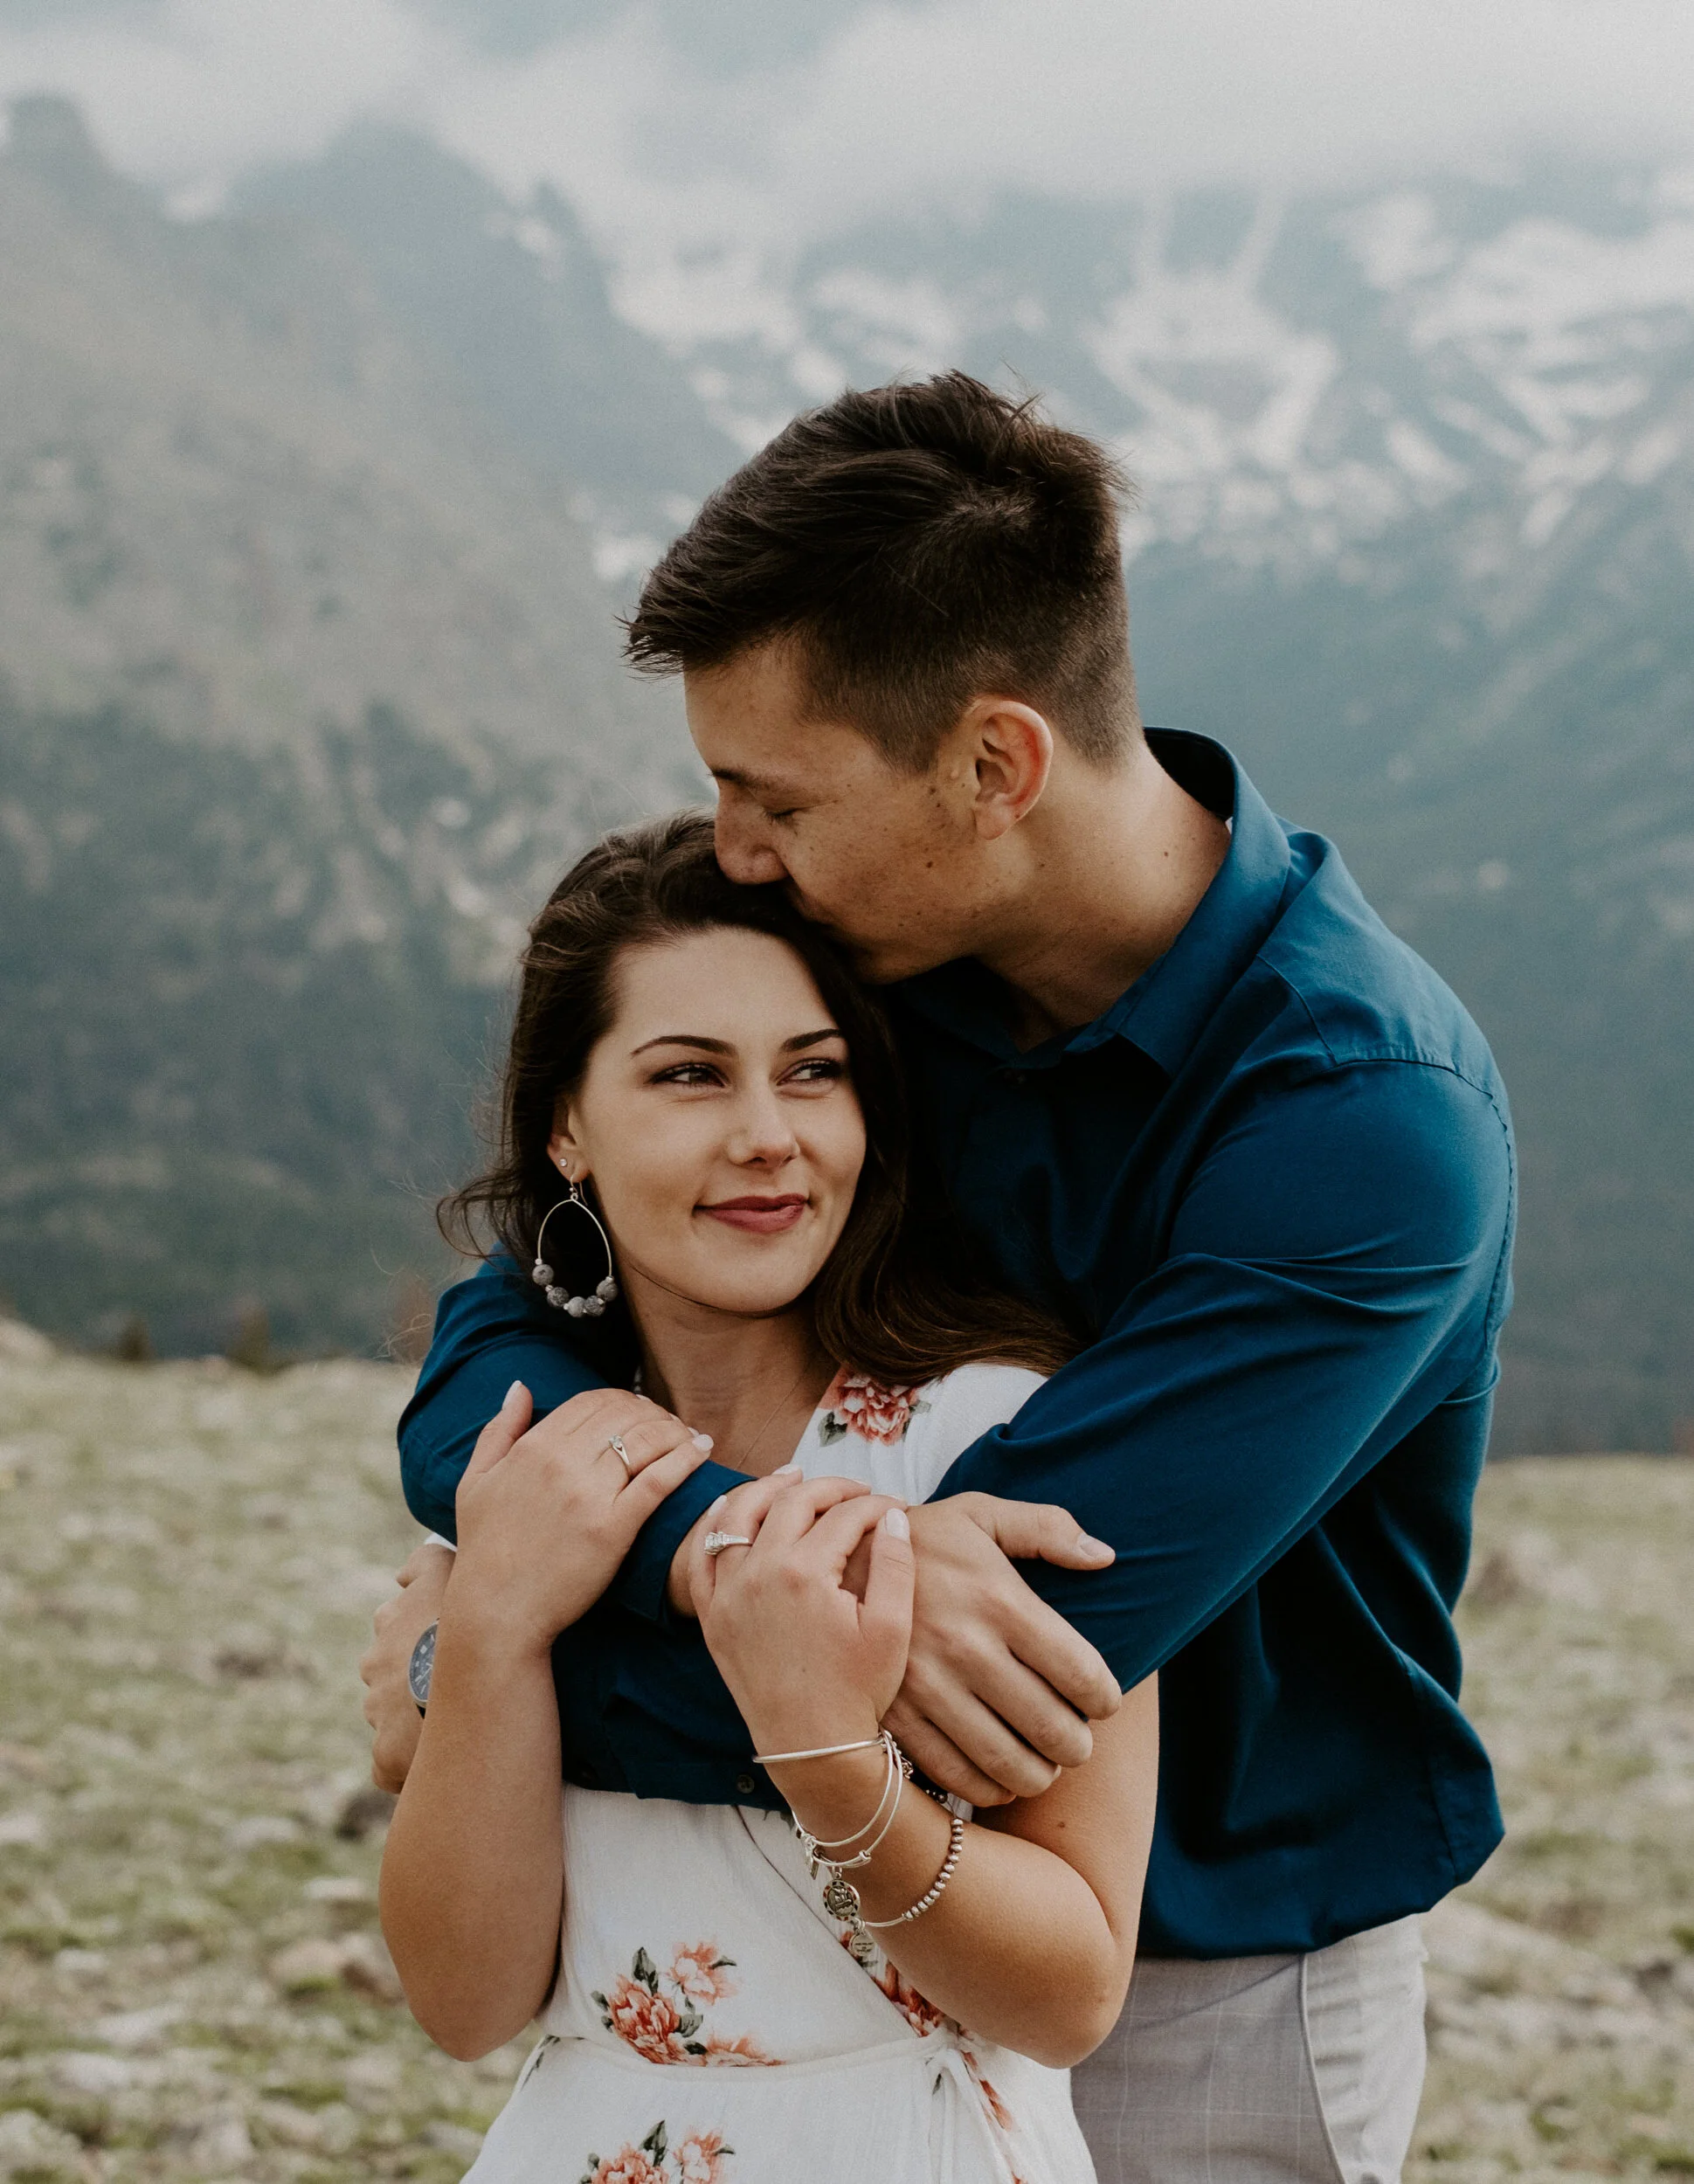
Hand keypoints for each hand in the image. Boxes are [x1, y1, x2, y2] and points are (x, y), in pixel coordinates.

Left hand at [361, 1539, 452, 1792]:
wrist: (480, 1658)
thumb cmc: (469, 1608)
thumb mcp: (446, 1566)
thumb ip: (422, 1562)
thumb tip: (401, 1575)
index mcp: (389, 1622)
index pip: (394, 1631)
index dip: (420, 1642)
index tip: (445, 1652)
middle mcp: (375, 1664)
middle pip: (388, 1677)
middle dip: (412, 1683)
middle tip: (453, 1690)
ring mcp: (379, 1709)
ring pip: (389, 1719)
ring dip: (413, 1723)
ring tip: (455, 1727)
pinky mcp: (387, 1753)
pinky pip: (388, 1768)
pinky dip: (406, 1768)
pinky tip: (438, 1762)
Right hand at [450, 1383, 712, 1658]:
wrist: (497, 1611)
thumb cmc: (485, 1549)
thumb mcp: (475, 1481)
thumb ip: (499, 1430)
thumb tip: (520, 1387)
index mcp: (533, 1447)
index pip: (591, 1401)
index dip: (622, 1399)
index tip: (638, 1411)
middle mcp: (562, 1462)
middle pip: (624, 1414)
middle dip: (652, 1412)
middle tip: (669, 1424)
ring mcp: (589, 1495)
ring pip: (646, 1440)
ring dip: (674, 1430)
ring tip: (688, 1437)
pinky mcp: (614, 1528)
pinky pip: (659, 1480)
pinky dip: (686, 1458)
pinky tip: (702, 1449)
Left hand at [690, 1473, 912, 1756]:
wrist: (811, 1748)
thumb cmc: (857, 1691)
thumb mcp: (892, 1629)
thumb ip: (896, 1564)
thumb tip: (894, 1515)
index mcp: (806, 1573)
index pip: (845, 1515)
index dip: (876, 1505)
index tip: (895, 1508)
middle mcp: (759, 1573)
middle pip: (793, 1501)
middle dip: (830, 1488)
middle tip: (856, 1492)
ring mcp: (729, 1593)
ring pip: (739, 1515)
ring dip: (768, 1488)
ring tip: (793, 1477)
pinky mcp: (713, 1615)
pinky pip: (702, 1556)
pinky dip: (714, 1524)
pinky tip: (730, 1508)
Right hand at [883, 1494, 1120, 1805]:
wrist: (828, 1563)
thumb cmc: (921, 1540)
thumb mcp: (979, 1514)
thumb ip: (1046, 1527)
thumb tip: (1105, 1556)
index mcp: (998, 1597)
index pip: (1080, 1671)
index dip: (1104, 1698)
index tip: (1104, 1703)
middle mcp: (967, 1647)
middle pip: (1050, 1725)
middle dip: (1077, 1745)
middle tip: (1080, 1744)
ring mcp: (929, 1686)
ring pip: (1006, 1760)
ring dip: (1039, 1775)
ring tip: (1047, 1766)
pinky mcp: (896, 1713)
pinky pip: (954, 1774)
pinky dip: (987, 1788)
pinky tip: (1001, 1779)